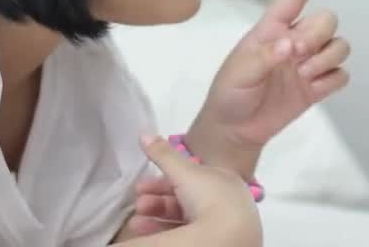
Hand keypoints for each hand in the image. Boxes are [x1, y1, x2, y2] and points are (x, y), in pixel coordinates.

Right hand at [124, 135, 259, 242]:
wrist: (234, 236)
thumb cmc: (211, 199)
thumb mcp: (186, 172)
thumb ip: (164, 155)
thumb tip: (143, 133)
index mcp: (221, 180)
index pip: (188, 178)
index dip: (161, 181)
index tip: (138, 187)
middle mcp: (223, 201)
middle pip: (184, 200)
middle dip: (156, 201)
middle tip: (136, 206)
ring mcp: (221, 224)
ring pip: (184, 219)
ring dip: (157, 218)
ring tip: (135, 223)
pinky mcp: (217, 240)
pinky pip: (189, 234)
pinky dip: (167, 230)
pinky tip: (147, 233)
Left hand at [192, 0, 350, 174]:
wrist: (236, 130)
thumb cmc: (230, 94)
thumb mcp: (240, 72)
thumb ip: (267, 56)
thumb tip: (293, 45)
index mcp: (272, 30)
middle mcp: (295, 41)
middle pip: (327, 20)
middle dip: (319, 34)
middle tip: (299, 54)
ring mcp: (309, 63)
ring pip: (340, 45)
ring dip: (328, 58)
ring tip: (305, 75)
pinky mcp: (318, 86)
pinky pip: (342, 74)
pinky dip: (333, 80)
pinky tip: (313, 88)